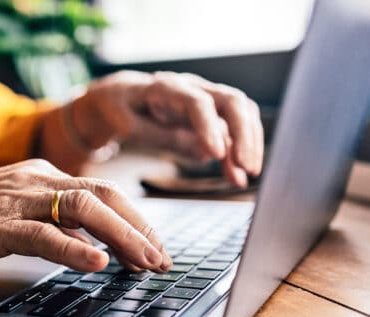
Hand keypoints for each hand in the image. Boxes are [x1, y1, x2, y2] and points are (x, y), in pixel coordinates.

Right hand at [0, 159, 171, 280]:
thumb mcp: (14, 211)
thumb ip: (52, 222)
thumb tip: (93, 244)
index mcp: (41, 174)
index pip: (103, 190)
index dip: (136, 219)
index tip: (156, 245)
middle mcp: (33, 180)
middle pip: (103, 195)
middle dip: (140, 227)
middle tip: (162, 258)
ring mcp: (14, 201)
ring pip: (82, 210)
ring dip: (121, 237)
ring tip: (145, 262)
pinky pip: (42, 234)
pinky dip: (73, 248)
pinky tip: (97, 262)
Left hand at [71, 71, 263, 186]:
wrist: (121, 98)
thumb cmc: (121, 109)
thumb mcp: (127, 125)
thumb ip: (160, 136)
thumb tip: (201, 151)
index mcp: (167, 87)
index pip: (197, 102)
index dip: (209, 127)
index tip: (217, 154)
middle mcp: (193, 88)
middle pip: (232, 102)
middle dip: (244, 135)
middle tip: (246, 167)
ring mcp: (206, 100)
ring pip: (240, 114)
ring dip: (248, 145)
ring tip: (246, 176)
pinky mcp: (210, 116)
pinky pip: (232, 132)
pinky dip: (237, 154)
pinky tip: (237, 177)